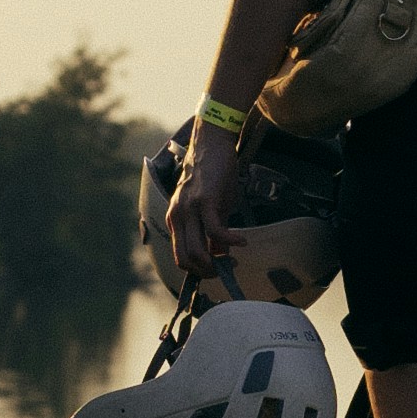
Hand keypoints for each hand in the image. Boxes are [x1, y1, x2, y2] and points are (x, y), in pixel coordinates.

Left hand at [166, 122, 240, 280]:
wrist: (212, 145)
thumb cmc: (213, 176)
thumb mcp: (211, 207)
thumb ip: (213, 231)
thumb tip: (221, 254)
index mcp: (175, 219)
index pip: (179, 255)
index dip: (197, 269)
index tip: (217, 270)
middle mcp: (177, 216)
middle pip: (185, 258)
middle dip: (206, 271)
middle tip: (225, 270)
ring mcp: (189, 209)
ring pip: (196, 250)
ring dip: (216, 262)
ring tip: (233, 260)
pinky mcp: (205, 201)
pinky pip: (216, 231)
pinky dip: (230, 241)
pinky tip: (242, 242)